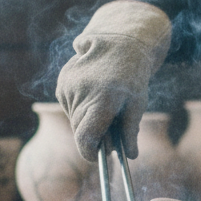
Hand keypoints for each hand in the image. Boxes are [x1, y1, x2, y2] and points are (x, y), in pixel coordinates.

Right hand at [55, 0, 170, 161]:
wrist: (120, 43)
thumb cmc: (133, 77)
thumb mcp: (138, 103)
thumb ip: (131, 130)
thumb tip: (130, 157)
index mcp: (102, 100)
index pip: (85, 138)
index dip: (90, 153)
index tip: (98, 158)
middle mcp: (81, 93)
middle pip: (80, 130)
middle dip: (93, 135)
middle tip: (110, 126)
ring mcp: (68, 86)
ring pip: (74, 119)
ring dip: (86, 119)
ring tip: (104, 104)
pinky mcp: (62, 81)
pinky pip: (68, 106)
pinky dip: (80, 107)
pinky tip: (94, 93)